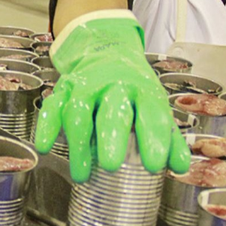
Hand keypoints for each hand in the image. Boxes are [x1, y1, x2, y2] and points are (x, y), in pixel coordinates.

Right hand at [34, 11, 190, 182]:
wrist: (105, 51)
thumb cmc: (133, 88)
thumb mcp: (154, 105)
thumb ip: (169, 137)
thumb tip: (180, 167)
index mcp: (143, 91)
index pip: (151, 115)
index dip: (154, 140)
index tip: (154, 165)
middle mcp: (114, 86)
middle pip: (112, 112)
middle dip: (111, 138)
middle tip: (110, 166)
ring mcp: (85, 86)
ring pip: (78, 112)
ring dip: (78, 143)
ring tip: (81, 174)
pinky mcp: (63, 89)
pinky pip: (52, 107)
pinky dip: (47, 127)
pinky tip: (45, 147)